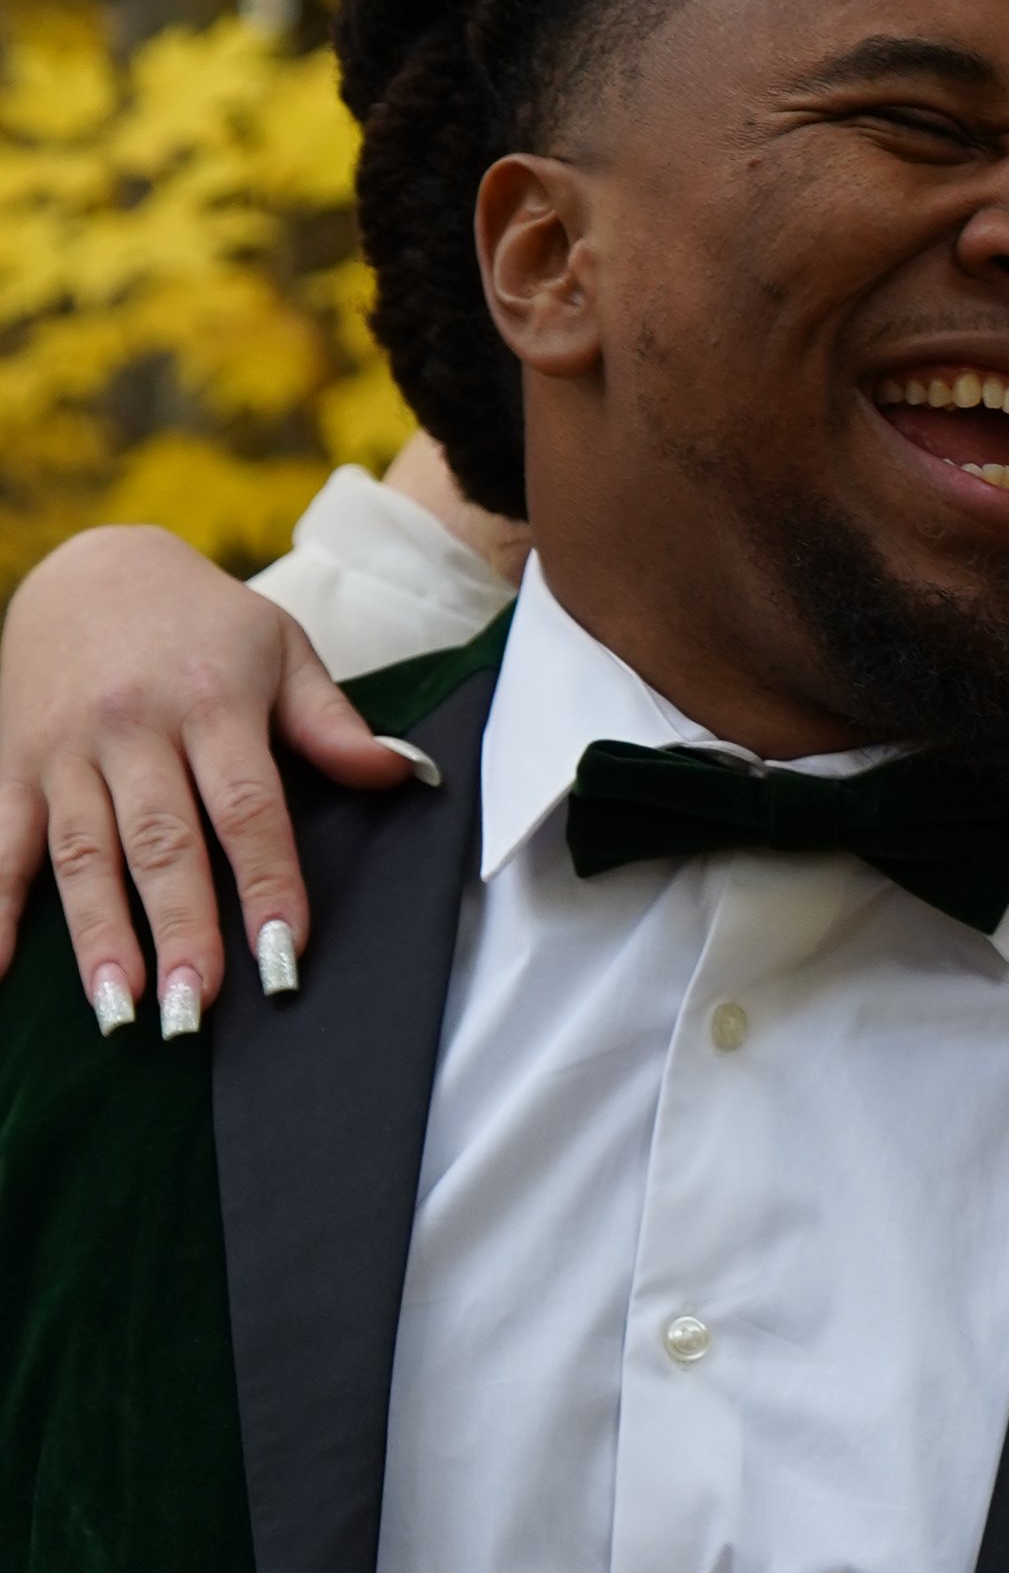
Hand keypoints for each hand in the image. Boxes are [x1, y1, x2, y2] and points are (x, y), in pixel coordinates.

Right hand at [0, 526, 422, 1020]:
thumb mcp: (280, 650)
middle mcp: (134, 729)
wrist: (89, 564)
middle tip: (194, 1008)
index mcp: (212, 702)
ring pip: (82, 852)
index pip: (247, 809)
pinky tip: (0, 969)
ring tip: (118, 1008)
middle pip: (161, 842)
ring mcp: (66, 748)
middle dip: (178, 929)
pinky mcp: (14, 760)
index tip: (283, 956)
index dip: (266, 884)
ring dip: (98, 935)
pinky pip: (1, 840)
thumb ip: (333, 722)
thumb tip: (404, 773)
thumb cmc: (203, 621)